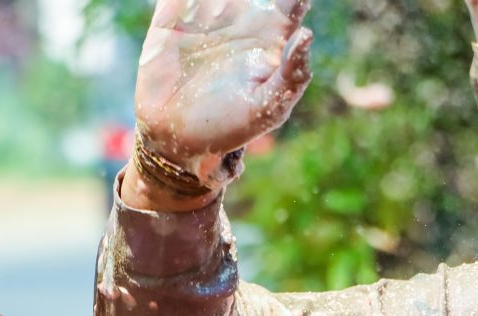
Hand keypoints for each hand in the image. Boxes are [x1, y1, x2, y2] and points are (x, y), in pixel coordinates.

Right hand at [134, 0, 312, 187]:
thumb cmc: (226, 127)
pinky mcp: (171, 22)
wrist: (173, 140)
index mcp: (270, 37)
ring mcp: (205, 17)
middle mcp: (240, 19)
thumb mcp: (266, 110)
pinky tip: (189, 1)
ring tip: (219, 1)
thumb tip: (306, 35)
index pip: (291, 2)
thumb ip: (292, 76)